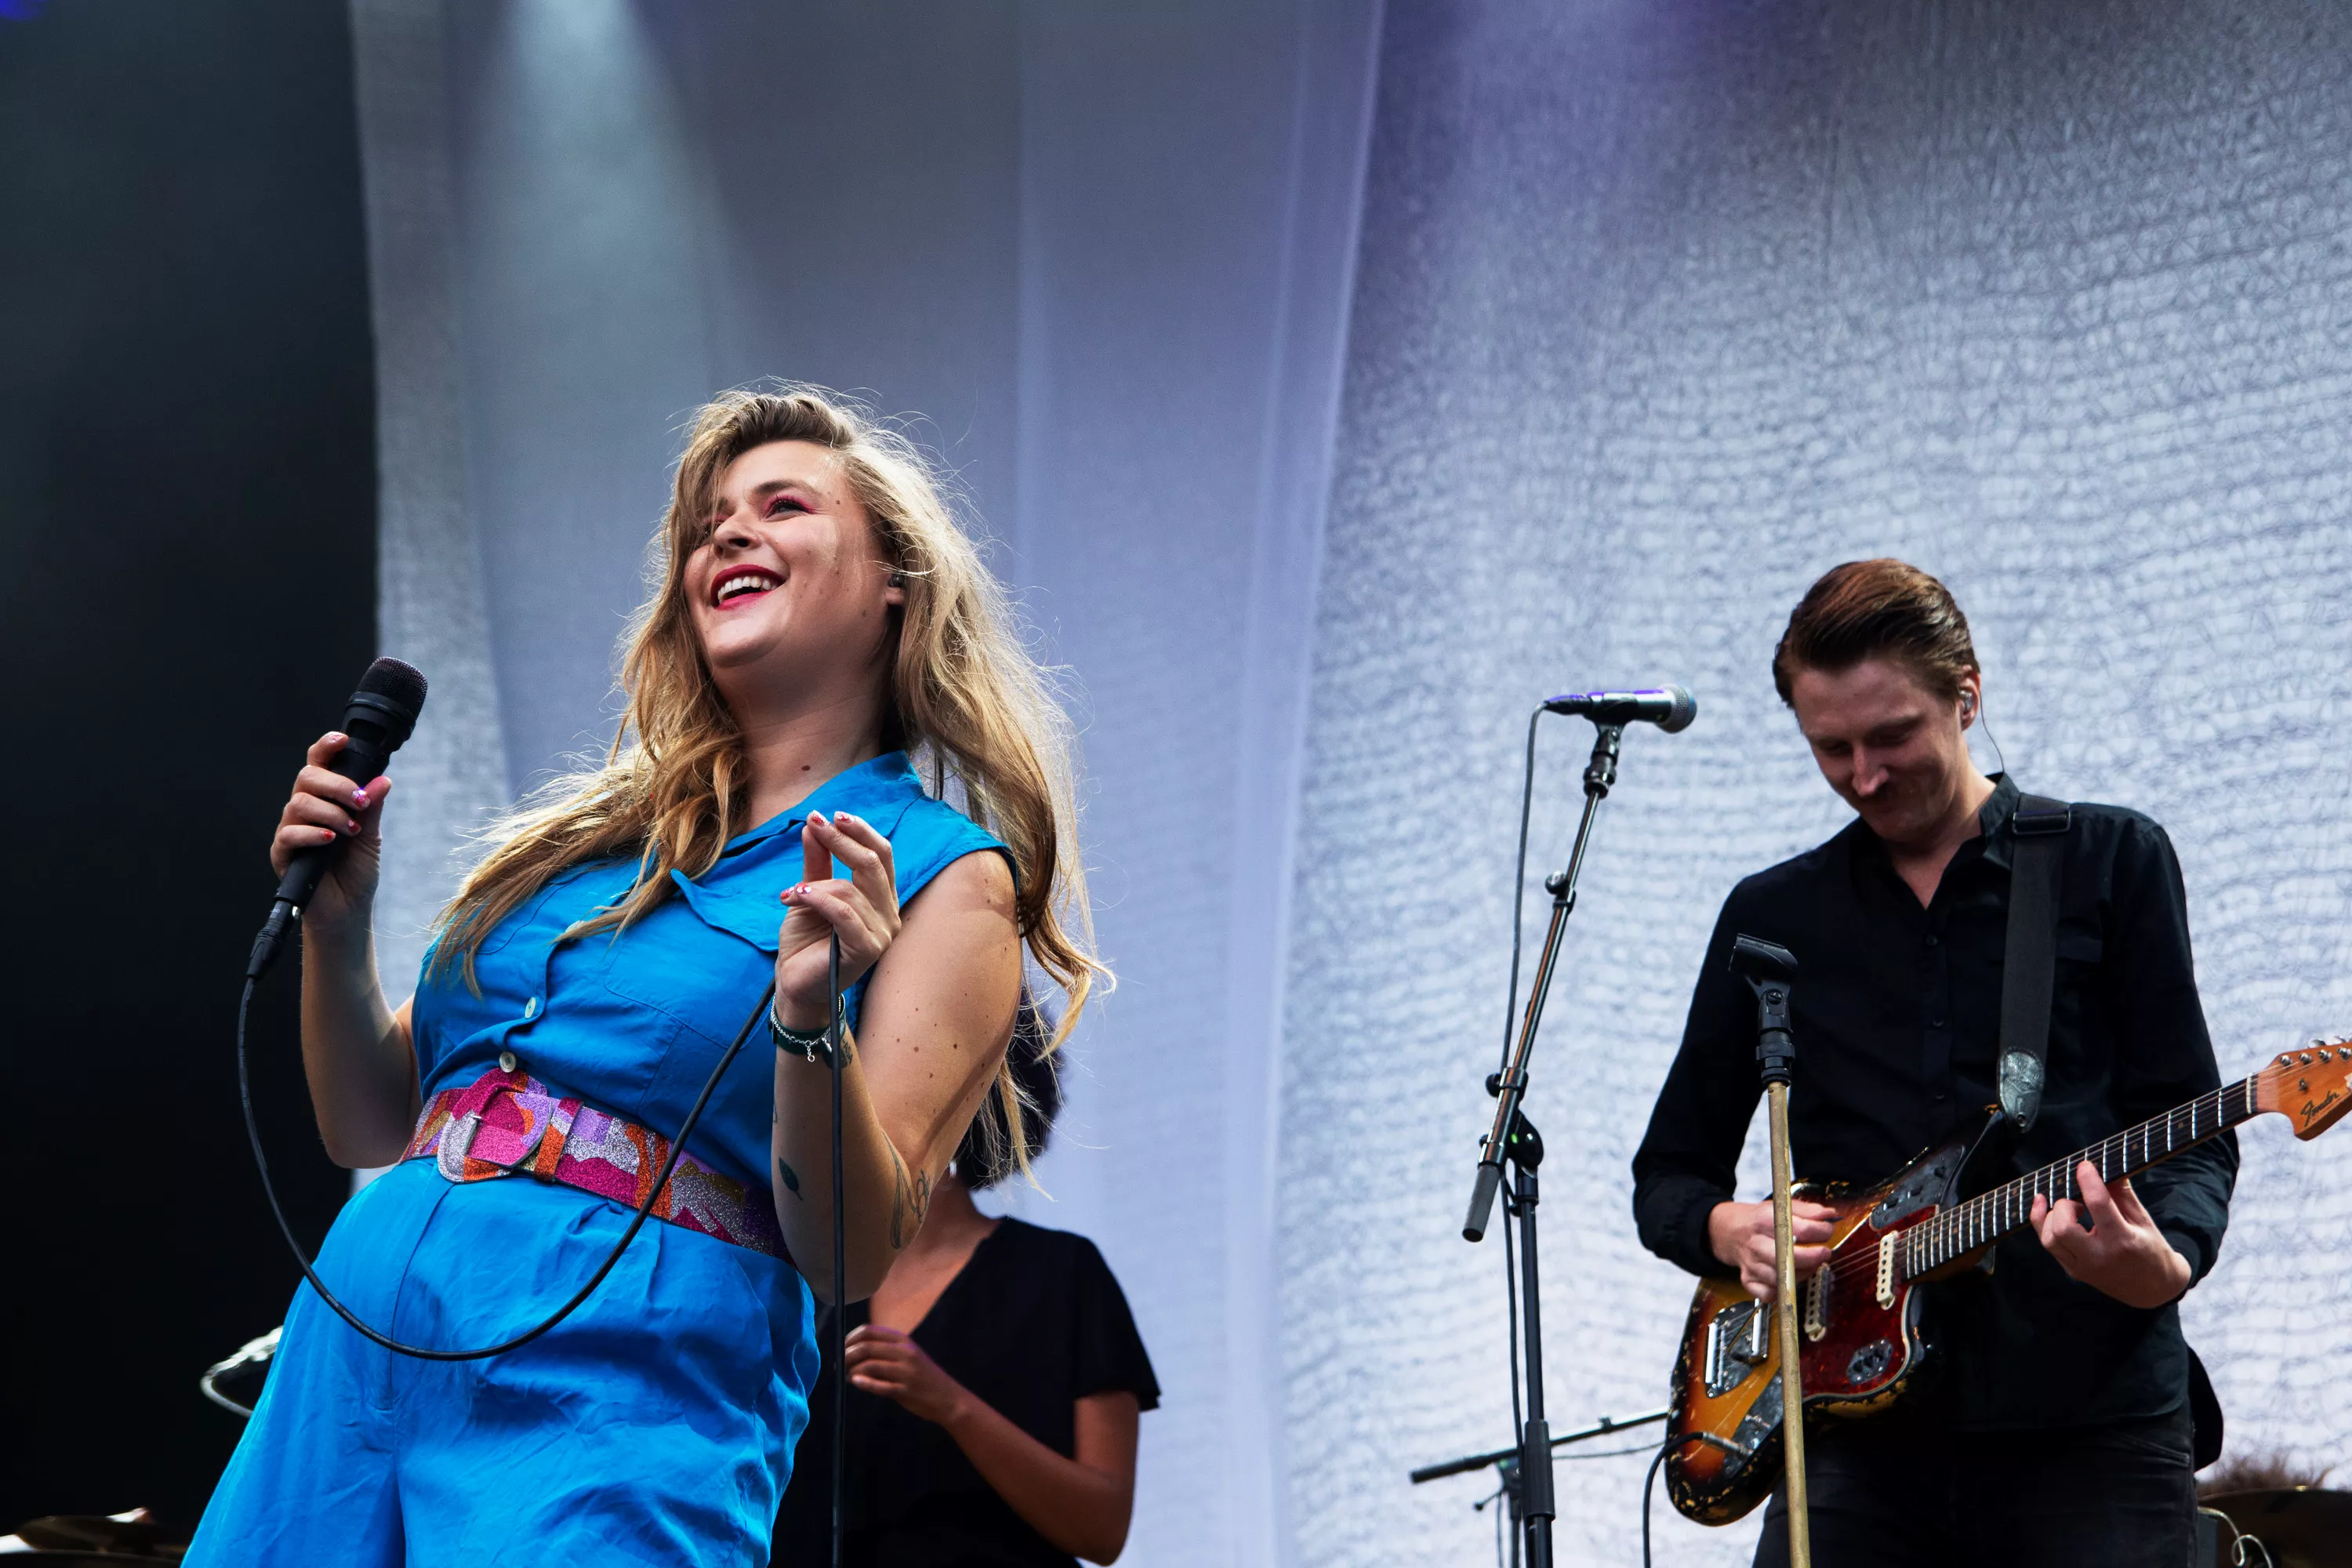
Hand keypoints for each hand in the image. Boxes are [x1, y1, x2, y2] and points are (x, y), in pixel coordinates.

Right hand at [268, 731, 390, 932]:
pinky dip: (313, 833)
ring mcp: (291, 831)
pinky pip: (289, 833)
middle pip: (306, 778)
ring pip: (299, 803)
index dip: (326, 748)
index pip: (319, 765)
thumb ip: (371, 807)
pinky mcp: (282, 853)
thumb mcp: (371, 836)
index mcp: (325, 800)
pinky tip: (331, 840)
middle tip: (359, 802)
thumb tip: (382, 780)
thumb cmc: (356, 871)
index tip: (341, 740)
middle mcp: (304, 811)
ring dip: (330, 813)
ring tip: (350, 830)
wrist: (348, 910)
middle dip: (336, 785)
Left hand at [775, 811, 899, 1030]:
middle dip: (841, 840)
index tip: (830, 816)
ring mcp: (882, 933)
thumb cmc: (805, 941)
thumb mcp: (809, 894)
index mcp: (881, 898)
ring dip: (814, 884)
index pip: (882, 855)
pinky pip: (844, 912)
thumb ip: (817, 863)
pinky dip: (818, 899)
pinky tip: (796, 897)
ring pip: (851, 888)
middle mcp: (889, 913)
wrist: (795, 984)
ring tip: (790, 893)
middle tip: (814, 825)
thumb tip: (814, 825)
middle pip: (872, 863)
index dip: (859, 831)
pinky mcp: (867, 949)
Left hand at [844, 1324, 971, 1426]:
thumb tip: (855, 1349)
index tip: (842, 1348)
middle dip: (847, 1356)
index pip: (869, 1331)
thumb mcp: (909, 1355)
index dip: (850, 1338)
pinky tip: (856, 1383)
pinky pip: (879, 1386)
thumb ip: (887, 1350)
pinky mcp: (905, 1390)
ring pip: (869, 1366)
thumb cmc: (924, 1376)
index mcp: (904, 1340)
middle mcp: (905, 1352)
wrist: (949, 1398)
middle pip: (866, 1347)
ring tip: (849, 1377)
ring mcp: (906, 1372)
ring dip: (853, 1371)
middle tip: (840, 1364)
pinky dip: (864, 1383)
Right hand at [1708, 1198, 1837, 1300]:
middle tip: (1823, 1252)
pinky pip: (1768, 1294)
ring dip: (1801, 1274)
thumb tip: (1830, 1215)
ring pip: (1782, 1278)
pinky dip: (1781, 1291)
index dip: (1822, 1231)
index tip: (1827, 1231)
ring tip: (1808, 1265)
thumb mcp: (1781, 1206)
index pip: (1801, 1229)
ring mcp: (1751, 1264)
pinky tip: (1788, 1279)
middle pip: (1789, 1257)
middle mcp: (1756, 1243)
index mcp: (1765, 1220)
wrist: (1730, 1230)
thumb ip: (1808, 1210)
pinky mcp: (1748, 1280)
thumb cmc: (1760, 1219)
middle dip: (1813, 1257)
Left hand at [2030, 1162, 2191, 1308]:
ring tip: (2071, 1209)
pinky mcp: (2074, 1272)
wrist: (2152, 1289)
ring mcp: (2083, 1268)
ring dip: (2051, 1216)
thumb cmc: (2151, 1250)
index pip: (2099, 1206)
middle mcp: (2099, 1257)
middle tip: (2079, 1200)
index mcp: (2123, 1241)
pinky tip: (2046, 1209)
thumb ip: (2123, 1195)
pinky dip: (2043, 1225)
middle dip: (2065, 1205)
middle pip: (2064, 1228)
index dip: (2089, 1181)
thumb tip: (2107, 1168)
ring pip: (2049, 1239)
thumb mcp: (2143, 1221)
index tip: (2084, 1166)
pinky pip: (2049, 1245)